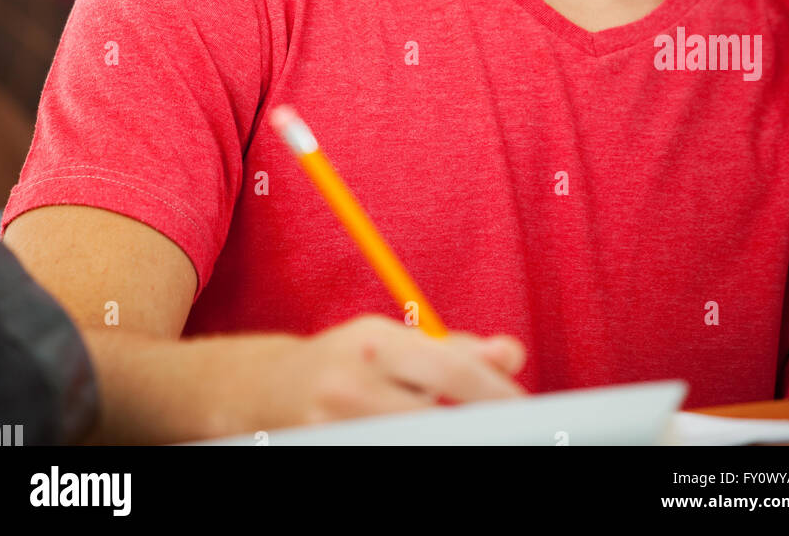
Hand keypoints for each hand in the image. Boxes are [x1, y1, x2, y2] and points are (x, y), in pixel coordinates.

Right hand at [262, 313, 526, 428]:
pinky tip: (408, 434)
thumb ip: (456, 348)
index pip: (451, 370)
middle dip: (472, 422)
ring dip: (436, 433)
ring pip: (417, 437)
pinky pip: (389, 448)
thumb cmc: (344, 360)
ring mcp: (337, 426)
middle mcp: (354, 384)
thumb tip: (512, 355)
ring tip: (431, 423)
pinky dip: (411, 443)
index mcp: (376, 344)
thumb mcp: (394, 340)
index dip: (496, 392)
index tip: (522, 407)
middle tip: (494, 427)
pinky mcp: (326, 449)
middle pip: (437, 414)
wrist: (266, 389)